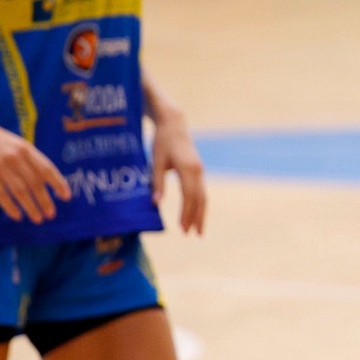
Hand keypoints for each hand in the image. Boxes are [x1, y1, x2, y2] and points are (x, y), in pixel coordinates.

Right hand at [0, 122, 70, 223]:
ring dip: (30, 206)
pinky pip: (1, 194)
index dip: (58, 183)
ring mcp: (0, 166)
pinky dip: (10, 206)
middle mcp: (15, 157)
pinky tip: (17, 216)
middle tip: (51, 214)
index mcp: (27, 149)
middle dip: (44, 200)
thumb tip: (47, 181)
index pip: (47, 169)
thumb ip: (31, 159)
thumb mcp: (18, 144)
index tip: (66, 197)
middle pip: (34, 183)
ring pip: (20, 191)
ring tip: (38, 218)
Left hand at [150, 106, 206, 234]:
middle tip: (193, 235)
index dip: (186, 213)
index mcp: (187, 168)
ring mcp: (200, 170)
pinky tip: (196, 214)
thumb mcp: (156, 161)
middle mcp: (198, 170)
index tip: (182, 229)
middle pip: (200, 199)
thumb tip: (156, 203)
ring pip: (203, 196)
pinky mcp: (198, 170)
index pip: (189, 196)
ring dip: (201, 213)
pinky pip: (202, 191)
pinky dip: (200, 204)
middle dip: (196, 217)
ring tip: (198, 230)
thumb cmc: (162, 142)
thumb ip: (157, 182)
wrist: (174, 124)